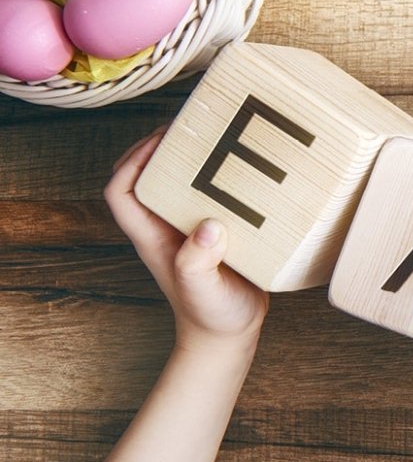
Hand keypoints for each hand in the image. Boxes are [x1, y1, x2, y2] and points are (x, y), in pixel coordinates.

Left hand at [104, 130, 266, 353]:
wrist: (228, 334)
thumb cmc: (211, 315)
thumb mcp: (202, 290)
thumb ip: (198, 261)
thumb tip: (209, 226)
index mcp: (152, 237)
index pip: (121, 192)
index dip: (132, 162)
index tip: (161, 140)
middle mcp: (164, 228)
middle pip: (144, 179)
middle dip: (158, 149)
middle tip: (190, 127)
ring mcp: (186, 230)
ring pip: (174, 185)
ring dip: (188, 161)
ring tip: (215, 139)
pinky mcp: (212, 232)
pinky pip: (206, 197)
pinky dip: (218, 179)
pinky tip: (242, 170)